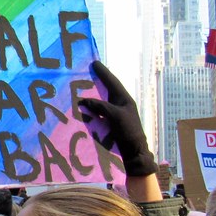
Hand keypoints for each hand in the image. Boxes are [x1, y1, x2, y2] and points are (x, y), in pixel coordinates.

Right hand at [78, 61, 157, 176]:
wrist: (134, 152)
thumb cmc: (128, 131)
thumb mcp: (115, 116)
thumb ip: (100, 106)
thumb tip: (83, 100)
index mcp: (124, 99)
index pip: (112, 82)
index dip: (103, 73)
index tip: (94, 63)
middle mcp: (120, 104)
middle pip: (106, 89)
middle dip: (97, 81)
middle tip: (86, 72)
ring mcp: (115, 114)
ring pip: (101, 100)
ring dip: (92, 95)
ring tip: (81, 88)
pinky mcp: (110, 123)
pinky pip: (98, 112)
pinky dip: (91, 108)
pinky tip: (83, 107)